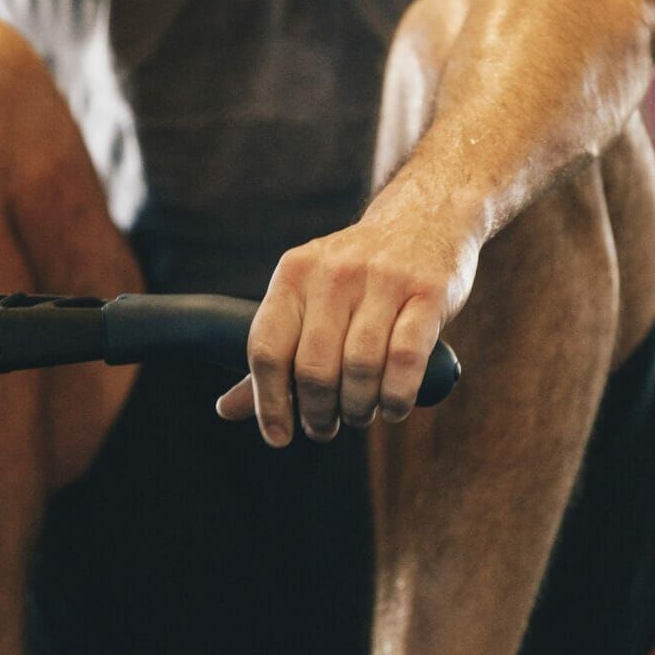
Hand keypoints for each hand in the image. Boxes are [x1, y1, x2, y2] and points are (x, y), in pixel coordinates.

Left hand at [215, 203, 480, 444]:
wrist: (425, 218)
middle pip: (314, 366)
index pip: (267, 349)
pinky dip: (397, 396)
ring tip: (359, 415)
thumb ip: (275, 352)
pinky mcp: (428, 292)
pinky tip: (393, 406)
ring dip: (358, 409)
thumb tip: (226, 409)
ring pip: (360, 366)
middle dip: (318, 413)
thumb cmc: (358, 274)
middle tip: (325, 426)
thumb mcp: (308, 297)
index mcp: (294, 273)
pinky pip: (406, 359)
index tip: (280, 436)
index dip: (268, 403)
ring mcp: (384, 279)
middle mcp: (335, 272)